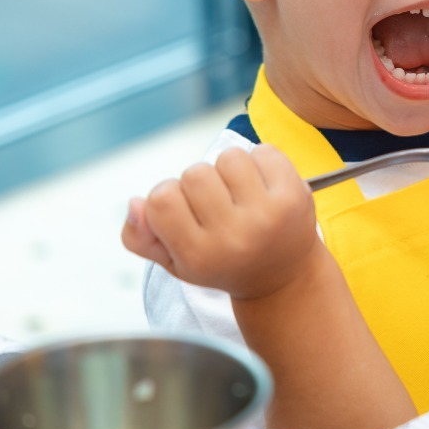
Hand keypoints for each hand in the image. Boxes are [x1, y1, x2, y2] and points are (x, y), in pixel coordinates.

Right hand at [122, 145, 322, 300]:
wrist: (283, 277)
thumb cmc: (222, 262)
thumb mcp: (176, 262)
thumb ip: (141, 237)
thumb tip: (134, 203)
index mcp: (200, 255)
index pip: (161, 199)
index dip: (166, 197)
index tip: (182, 212)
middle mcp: (234, 236)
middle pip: (194, 173)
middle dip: (199, 182)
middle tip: (215, 205)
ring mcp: (267, 215)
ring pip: (228, 157)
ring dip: (229, 169)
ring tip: (238, 193)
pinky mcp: (294, 195)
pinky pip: (263, 151)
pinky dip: (259, 161)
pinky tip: (261, 187)